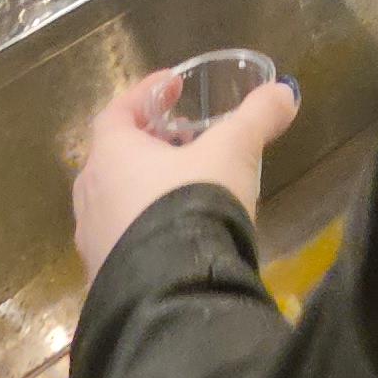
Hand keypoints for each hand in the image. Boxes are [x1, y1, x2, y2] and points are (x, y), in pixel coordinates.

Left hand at [73, 65, 299, 280]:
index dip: (145, 94)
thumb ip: (257, 117)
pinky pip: (121, 240)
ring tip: (183, 187)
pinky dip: (144, 227)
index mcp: (111, 155)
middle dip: (148, 144)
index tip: (173, 85)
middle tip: (183, 139)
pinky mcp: (104, 278)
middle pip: (113, 156)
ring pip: (115, 200)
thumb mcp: (233, 151)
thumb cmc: (192, 203)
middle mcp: (91, 194)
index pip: (117, 111)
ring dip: (144, 187)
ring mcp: (93, 241)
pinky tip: (176, 235)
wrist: (172, 292)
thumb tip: (285, 91)